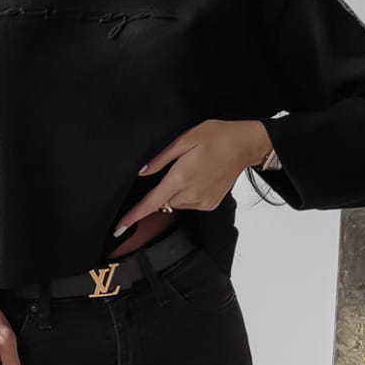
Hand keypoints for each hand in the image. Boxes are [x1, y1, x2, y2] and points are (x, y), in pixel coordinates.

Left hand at [113, 120, 271, 235]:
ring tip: (192, 170)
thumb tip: (142, 172)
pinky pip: (189, 203)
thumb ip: (160, 158)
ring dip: (176, 190)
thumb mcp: (185, 139)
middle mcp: (191, 194)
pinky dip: (188, 193)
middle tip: (177, 167)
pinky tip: (199, 178)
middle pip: (162, 201)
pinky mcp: (210, 205)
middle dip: (162, 189)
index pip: (150, 203)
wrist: (245, 145)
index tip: (120, 227)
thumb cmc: (217, 137)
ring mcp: (202, 201)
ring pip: (176, 202)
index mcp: (181, 177)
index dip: (133, 215)